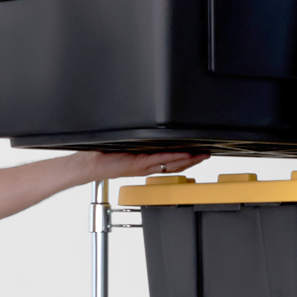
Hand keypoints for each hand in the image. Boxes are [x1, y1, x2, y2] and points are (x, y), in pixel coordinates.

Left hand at [84, 150, 209, 180]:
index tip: (199, 151)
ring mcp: (143, 165)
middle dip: (193, 159)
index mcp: (146, 160)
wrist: (89, 164)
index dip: (187, 157)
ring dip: (188, 160)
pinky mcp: (137, 164)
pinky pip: (159, 160)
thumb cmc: (102, 155)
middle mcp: (147, 164)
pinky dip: (173, 158)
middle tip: (207, 153)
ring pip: (171, 163)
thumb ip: (137, 141)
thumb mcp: (124, 144)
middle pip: (176, 164)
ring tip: (201, 155)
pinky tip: (184, 154)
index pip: (171, 160)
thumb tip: (144, 130)